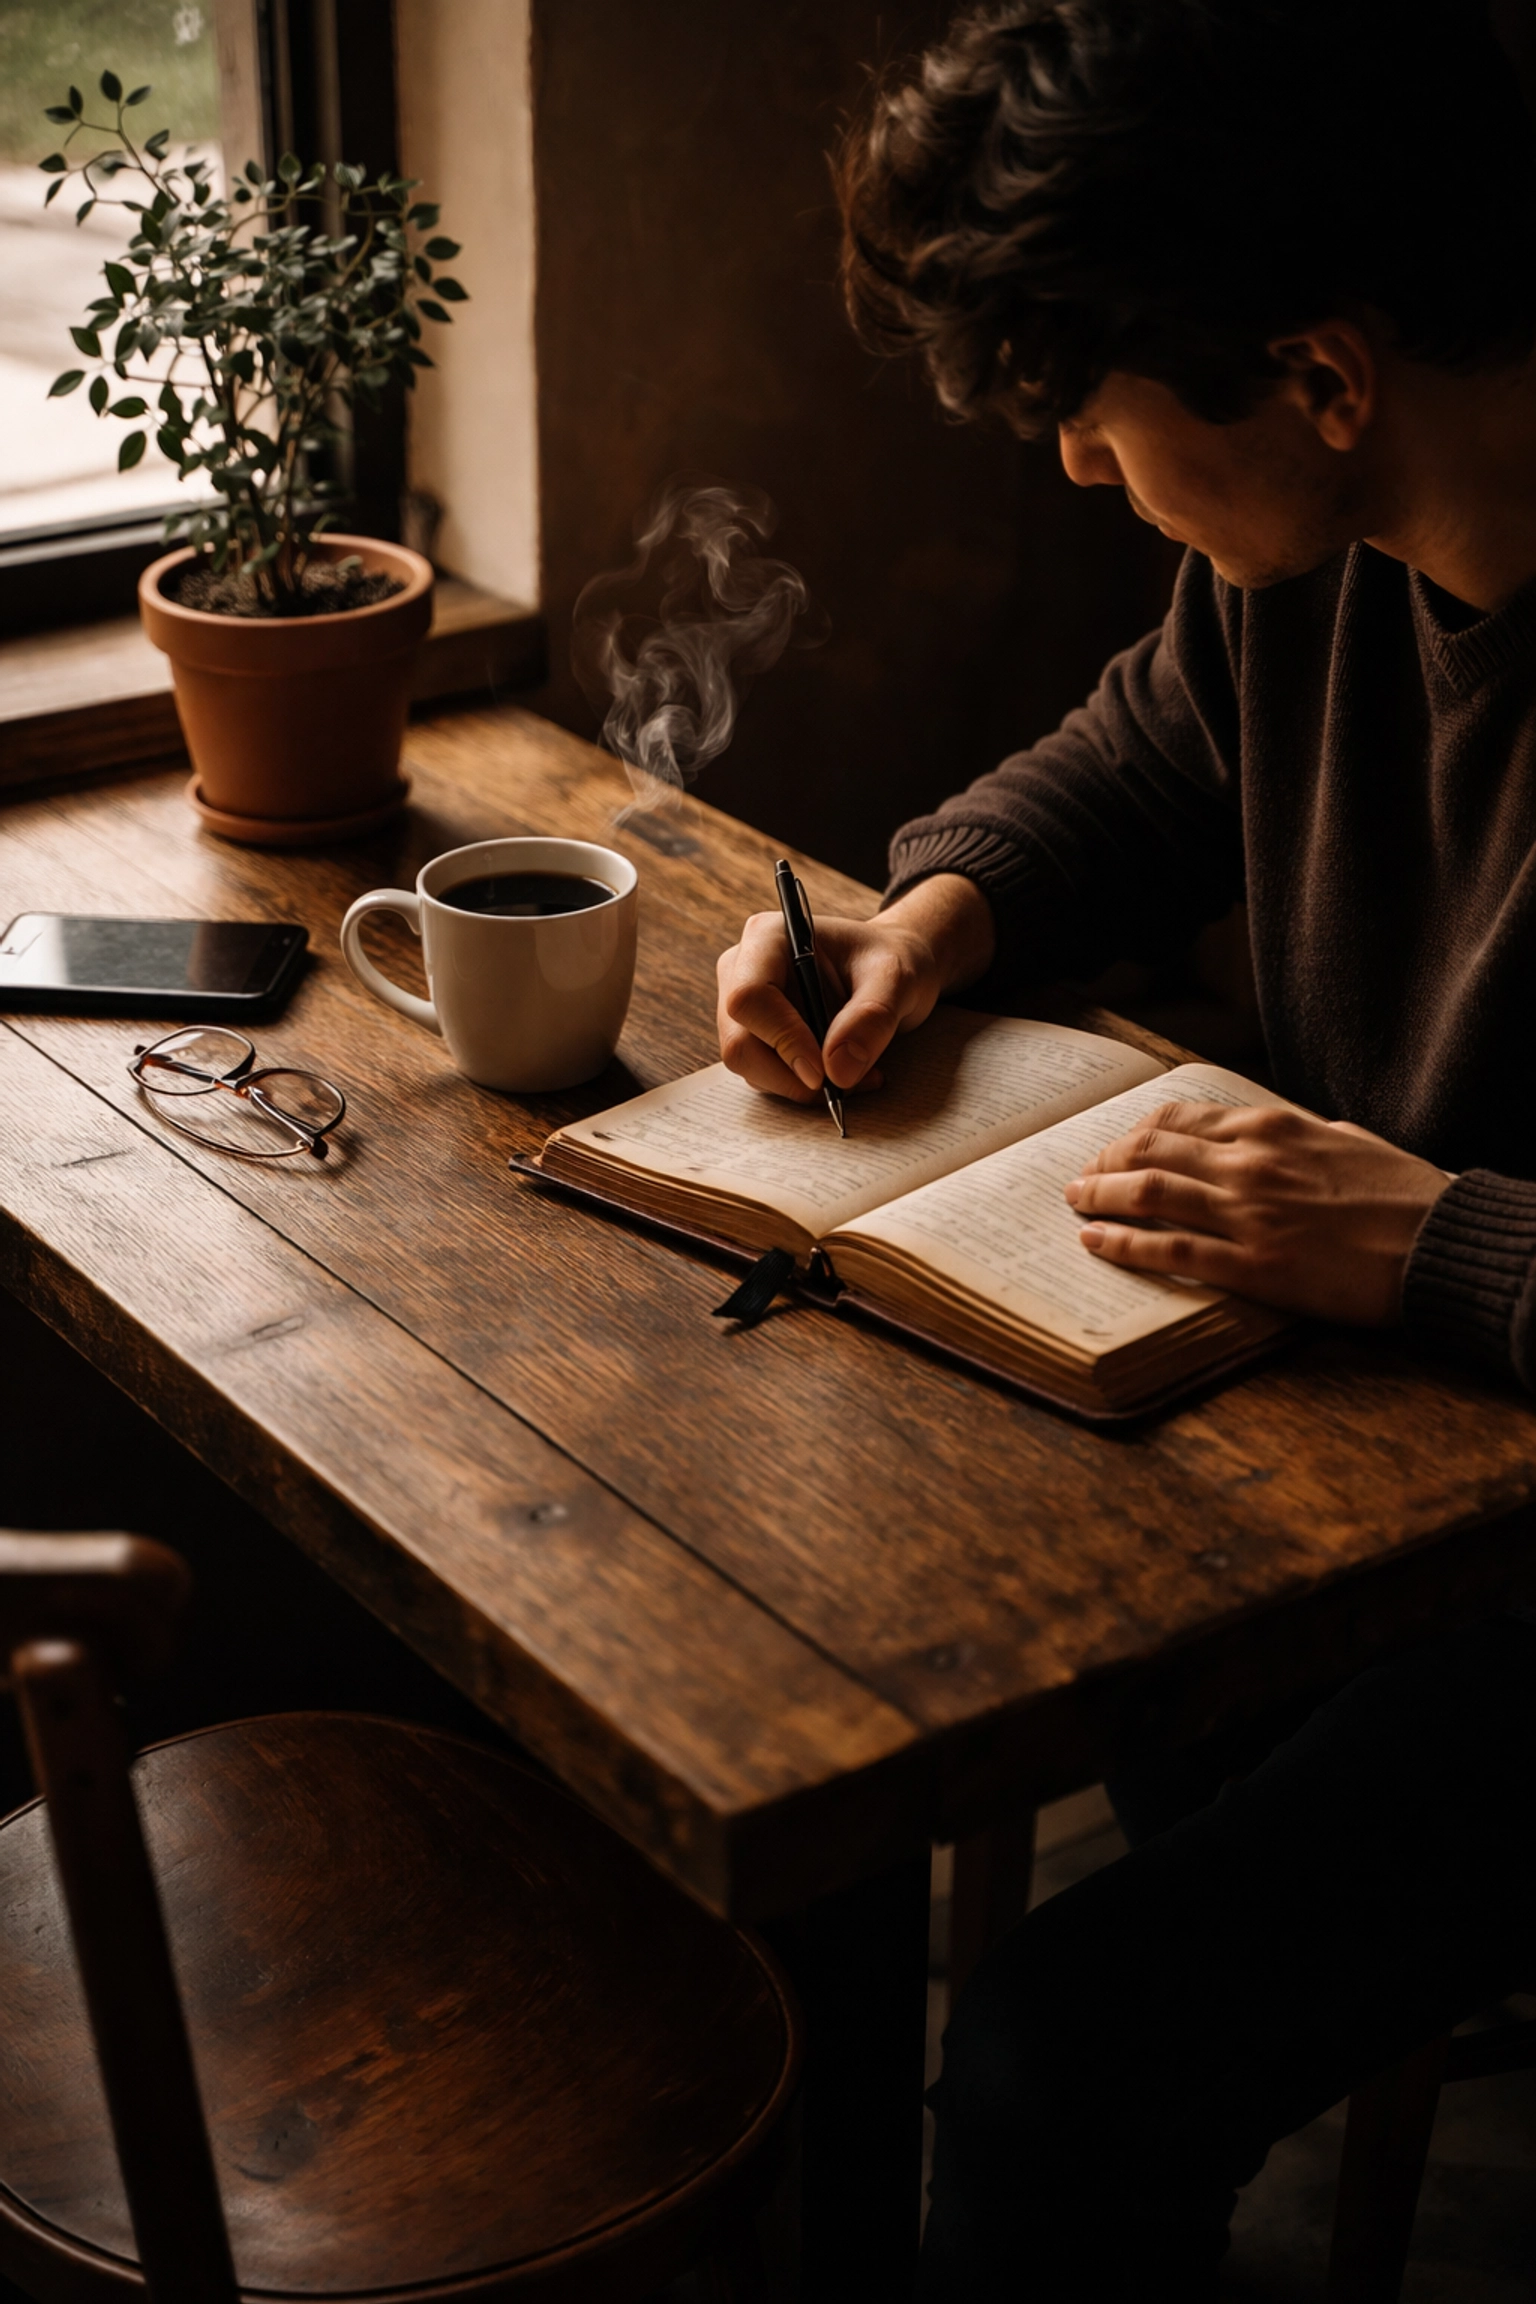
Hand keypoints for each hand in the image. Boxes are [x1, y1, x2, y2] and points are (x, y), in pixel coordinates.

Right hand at [716, 873, 993, 1101]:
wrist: (888, 972)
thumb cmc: (891, 961)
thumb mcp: (897, 980)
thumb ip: (871, 1017)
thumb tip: (837, 1072)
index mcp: (768, 938)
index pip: (749, 997)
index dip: (783, 1039)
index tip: (823, 1072)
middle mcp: (742, 969)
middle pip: (739, 1041)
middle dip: (791, 1074)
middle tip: (846, 1082)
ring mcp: (741, 1006)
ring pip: (748, 1066)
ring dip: (800, 1085)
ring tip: (857, 1074)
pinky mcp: (752, 1036)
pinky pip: (762, 1076)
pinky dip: (801, 1086)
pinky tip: (842, 1073)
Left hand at [1062, 1100, 1449, 1323]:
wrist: (1441, 1244)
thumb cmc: (1406, 1196)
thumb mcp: (1348, 1142)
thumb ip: (1301, 1136)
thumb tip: (1277, 1135)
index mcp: (1272, 1127)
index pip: (1181, 1118)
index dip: (1136, 1132)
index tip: (1116, 1145)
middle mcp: (1250, 1163)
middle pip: (1151, 1150)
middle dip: (1105, 1161)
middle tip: (1081, 1177)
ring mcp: (1248, 1214)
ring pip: (1149, 1194)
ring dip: (1099, 1197)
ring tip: (1075, 1204)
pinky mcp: (1253, 1265)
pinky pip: (1170, 1250)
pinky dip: (1122, 1244)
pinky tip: (1095, 1243)